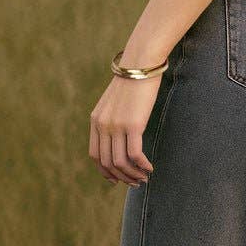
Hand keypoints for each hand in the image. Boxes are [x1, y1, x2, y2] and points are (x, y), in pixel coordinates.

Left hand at [89, 71, 159, 186]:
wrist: (141, 63)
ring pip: (120, 163)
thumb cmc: (133, 79)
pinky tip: (150, 168)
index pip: (95, 155)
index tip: (118, 178)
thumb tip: (120, 133)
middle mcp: (102, 125)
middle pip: (107, 163)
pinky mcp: (133, 124)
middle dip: (121, 177)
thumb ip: (112, 117)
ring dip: (132, 175)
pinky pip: (134, 155)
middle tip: (135, 182)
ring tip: (144, 178)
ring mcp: (116, 126)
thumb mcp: (115, 100)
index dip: (105, 171)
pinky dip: (142, 165)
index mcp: (95, 120)